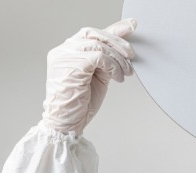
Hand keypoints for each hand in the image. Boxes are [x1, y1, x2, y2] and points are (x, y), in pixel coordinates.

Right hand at [41, 19, 136, 134]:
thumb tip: (123, 51)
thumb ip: (106, 62)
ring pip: (98, 45)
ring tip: (126, 73)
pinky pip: (99, 57)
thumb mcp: (98, 78)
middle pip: (94, 34)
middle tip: (132, 54)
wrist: (67, 123)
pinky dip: (113, 66)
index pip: (92, 34)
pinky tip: (118, 78)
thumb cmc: (79, 104)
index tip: (131, 26)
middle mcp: (63, 51)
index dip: (113, 29)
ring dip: (118, 59)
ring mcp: (64, 57)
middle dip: (118, 42)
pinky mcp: (71, 66)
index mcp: (67, 52)